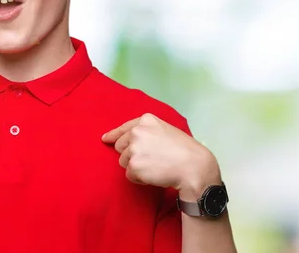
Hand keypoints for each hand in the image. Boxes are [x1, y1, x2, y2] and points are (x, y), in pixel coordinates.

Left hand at [101, 113, 218, 195]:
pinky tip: (154, 175)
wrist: (193, 166)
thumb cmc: (184, 150)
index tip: (105, 139)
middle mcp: (137, 132)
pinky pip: (130, 175)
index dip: (113, 135)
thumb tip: (129, 140)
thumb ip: (148, 131)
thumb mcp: (166, 130)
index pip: (123, 128)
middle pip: (121, 147)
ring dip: (136, 167)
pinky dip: (139, 178)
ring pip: (124, 162)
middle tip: (150, 159)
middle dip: (130, 154)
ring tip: (155, 167)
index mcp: (146, 120)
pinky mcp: (134, 165)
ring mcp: (134, 148)